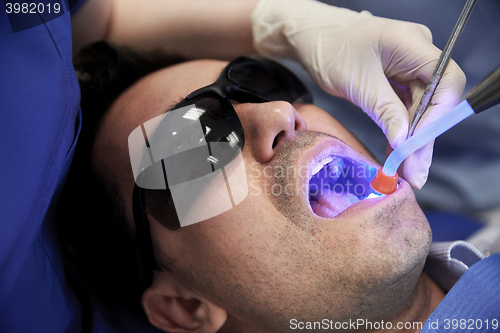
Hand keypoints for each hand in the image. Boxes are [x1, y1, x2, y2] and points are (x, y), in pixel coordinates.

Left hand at [252, 0, 465, 188]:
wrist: (313, 39)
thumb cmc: (331, 50)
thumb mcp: (358, 83)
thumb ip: (385, 110)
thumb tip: (404, 142)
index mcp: (413, 44)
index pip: (446, 81)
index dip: (437, 115)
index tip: (417, 144)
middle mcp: (418, 55)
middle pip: (435, 100)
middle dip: (423, 138)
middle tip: (415, 172)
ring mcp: (409, 69)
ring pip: (421, 110)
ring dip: (412, 141)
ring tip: (407, 172)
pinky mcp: (398, 82)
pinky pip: (405, 110)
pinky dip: (400, 133)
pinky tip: (396, 156)